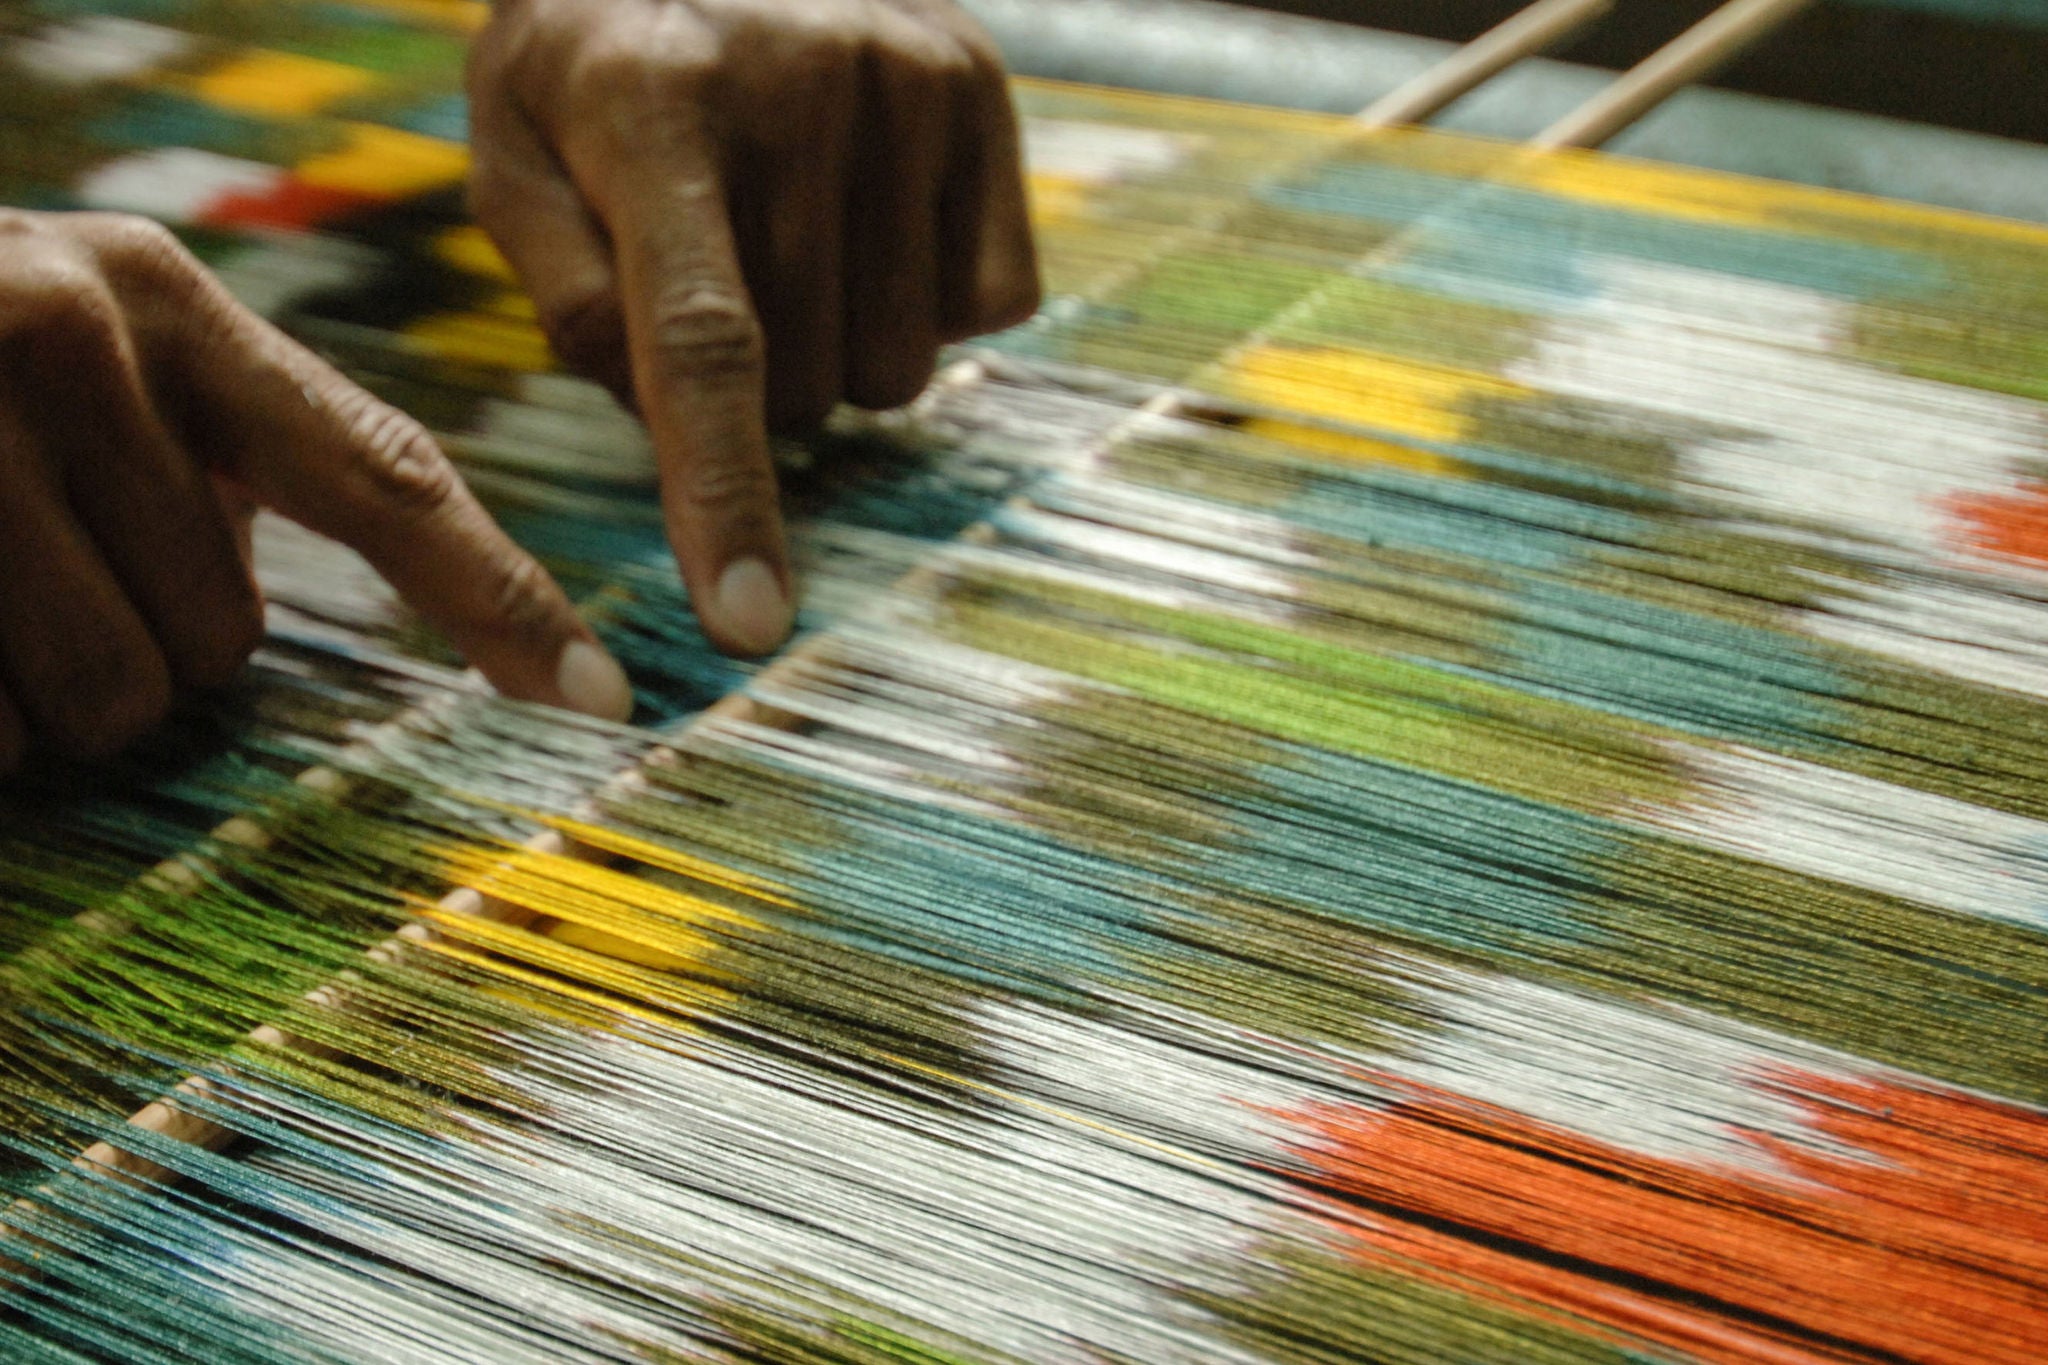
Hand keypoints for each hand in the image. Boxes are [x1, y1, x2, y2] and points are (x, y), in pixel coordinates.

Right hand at [0, 209, 631, 775]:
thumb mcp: (88, 357)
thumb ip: (221, 448)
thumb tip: (365, 597)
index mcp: (159, 298)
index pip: (384, 477)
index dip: (502, 603)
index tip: (604, 707)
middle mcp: (63, 327)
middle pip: (224, 640)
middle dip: (146, 648)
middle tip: (42, 571)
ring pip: (113, 699)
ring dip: (47, 696)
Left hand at [466, 0, 1040, 655]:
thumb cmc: (596, 45)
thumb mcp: (514, 143)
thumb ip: (565, 290)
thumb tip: (665, 408)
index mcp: (652, 103)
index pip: (701, 348)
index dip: (725, 500)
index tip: (748, 626)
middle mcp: (799, 83)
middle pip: (806, 384)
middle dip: (755, 390)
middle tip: (717, 280)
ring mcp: (907, 80)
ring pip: (901, 365)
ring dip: (841, 346)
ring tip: (792, 233)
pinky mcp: (982, 88)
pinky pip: (989, 307)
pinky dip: (927, 298)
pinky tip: (870, 215)